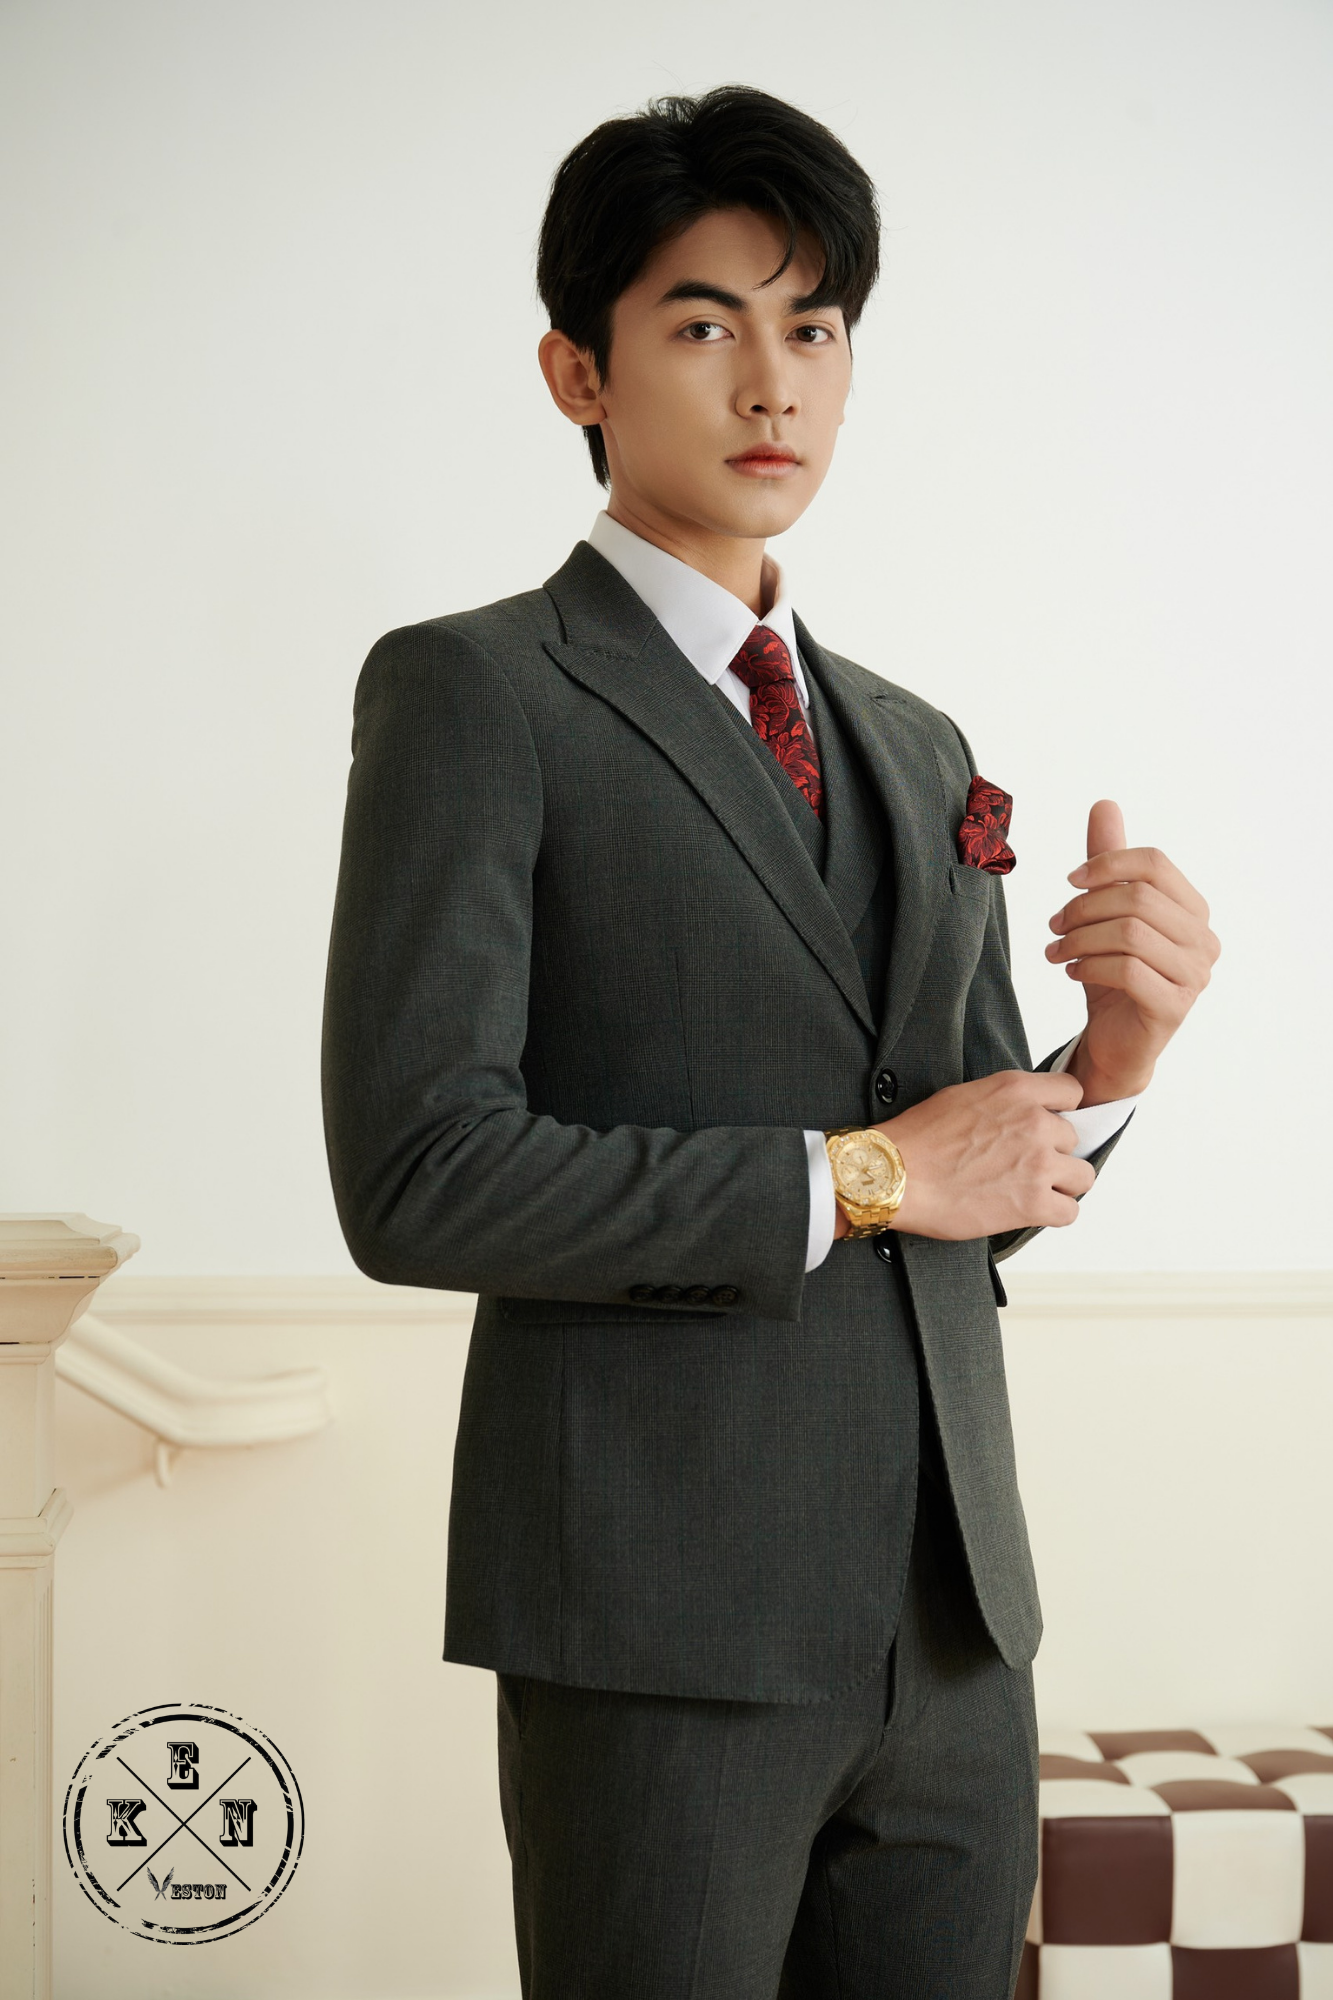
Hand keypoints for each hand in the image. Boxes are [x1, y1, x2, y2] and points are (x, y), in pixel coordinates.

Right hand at [831, 1070, 1095, 1240]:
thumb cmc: (917, 1139)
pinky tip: (1029, 1210)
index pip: (1072, 1093)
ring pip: (1082, 1176)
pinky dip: (1053, 1214)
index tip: (1048, 1126)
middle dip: (1053, 1153)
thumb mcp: (964, 1097)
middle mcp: (1035, 1122)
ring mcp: (1038, 1163)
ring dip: (1061, 1185)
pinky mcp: (1033, 1202)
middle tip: (1023, 1165)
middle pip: (1074, 1139)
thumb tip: (1021, 1114)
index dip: (1061, 1113)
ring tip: (1031, 1190)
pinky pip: (1070, 1212)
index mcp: (1017, 1090)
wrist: (893, 1176)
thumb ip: (1004, 1102)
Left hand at [1046, 801, 1219, 1104]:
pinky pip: (1128, 971)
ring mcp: (1194, 977)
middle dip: (1085, 907)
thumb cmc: (1114, 975)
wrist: (1115, 1043)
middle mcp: (1203, 940)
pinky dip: (1089, 966)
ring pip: (1130, 934)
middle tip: (1055, 924)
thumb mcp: (1106, 914)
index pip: (1155, 864)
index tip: (1070, 881)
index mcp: (1193, 910)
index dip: (1107, 863)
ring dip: (1080, 938)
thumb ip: (1109, 863)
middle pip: (1139, 898)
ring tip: (1056, 950)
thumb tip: (1105, 804)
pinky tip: (1070, 971)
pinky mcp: (1173, 1008)